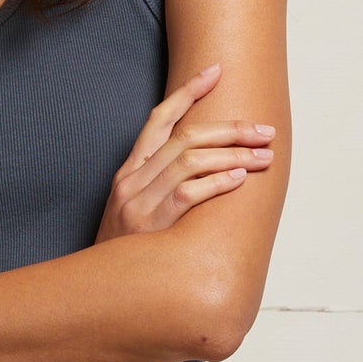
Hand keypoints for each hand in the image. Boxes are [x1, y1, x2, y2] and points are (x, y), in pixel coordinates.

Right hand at [94, 63, 275, 242]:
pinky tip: (239, 178)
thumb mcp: (133, 210)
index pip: (159, 119)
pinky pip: (188, 194)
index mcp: (129, 171)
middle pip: (185, 136)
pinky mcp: (151, 225)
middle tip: (263, 130)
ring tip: (263, 156)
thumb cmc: (125, 251)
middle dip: (230, 128)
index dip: (187, 92)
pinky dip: (217, 182)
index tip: (215, 71)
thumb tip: (206, 166)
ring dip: (233, 153)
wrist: (99, 290)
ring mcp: (140, 201)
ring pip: (190, 160)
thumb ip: (160, 186)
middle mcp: (132, 180)